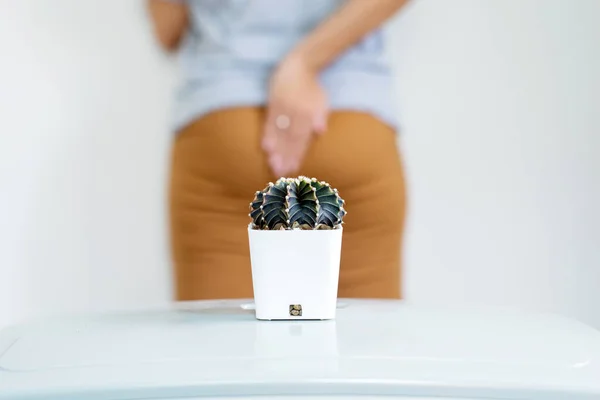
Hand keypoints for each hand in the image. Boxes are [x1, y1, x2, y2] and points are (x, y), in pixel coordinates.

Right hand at [262, 53, 327, 176]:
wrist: (299, 65)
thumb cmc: (312, 88)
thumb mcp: (322, 101)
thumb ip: (321, 116)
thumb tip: (321, 131)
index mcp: (309, 114)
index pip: (302, 139)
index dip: (297, 154)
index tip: (294, 169)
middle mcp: (296, 113)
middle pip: (289, 139)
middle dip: (285, 157)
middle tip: (280, 173)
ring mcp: (283, 108)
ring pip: (278, 133)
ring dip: (276, 150)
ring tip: (272, 164)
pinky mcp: (273, 103)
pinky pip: (269, 121)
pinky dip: (267, 134)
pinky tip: (265, 147)